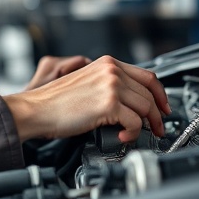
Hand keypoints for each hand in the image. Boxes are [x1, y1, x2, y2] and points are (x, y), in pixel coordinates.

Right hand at [3, 55, 170, 142]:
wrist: (35, 109)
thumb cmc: (55, 102)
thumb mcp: (87, 82)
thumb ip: (108, 84)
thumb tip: (130, 101)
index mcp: (108, 63)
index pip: (147, 75)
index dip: (160, 94)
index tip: (163, 107)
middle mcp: (112, 70)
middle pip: (150, 93)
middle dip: (157, 114)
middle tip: (157, 128)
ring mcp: (111, 85)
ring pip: (146, 108)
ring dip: (145, 125)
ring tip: (135, 134)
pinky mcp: (109, 104)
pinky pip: (135, 122)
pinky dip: (132, 133)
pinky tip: (121, 136)